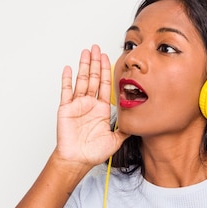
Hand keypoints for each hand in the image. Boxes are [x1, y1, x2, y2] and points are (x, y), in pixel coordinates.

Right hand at [54, 45, 127, 167]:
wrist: (78, 160)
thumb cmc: (94, 152)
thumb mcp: (116, 140)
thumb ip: (126, 130)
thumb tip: (140, 124)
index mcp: (101, 109)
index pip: (106, 85)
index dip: (107, 71)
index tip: (108, 58)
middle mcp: (90, 104)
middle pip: (94, 78)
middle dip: (96, 62)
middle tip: (97, 48)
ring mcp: (77, 105)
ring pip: (82, 80)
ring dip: (84, 66)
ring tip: (86, 52)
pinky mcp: (66, 108)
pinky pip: (66, 91)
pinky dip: (67, 79)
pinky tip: (68, 68)